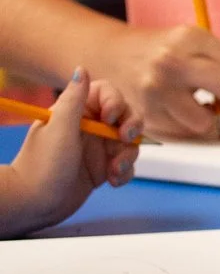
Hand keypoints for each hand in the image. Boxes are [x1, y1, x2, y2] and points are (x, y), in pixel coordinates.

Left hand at [0, 69, 140, 237]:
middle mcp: (91, 127)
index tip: (111, 118)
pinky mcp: (104, 168)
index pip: (107, 93)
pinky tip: (112, 181)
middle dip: (132, 128)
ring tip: (115, 170)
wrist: (34, 205)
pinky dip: (125, 172)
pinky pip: (127, 164)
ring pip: (130, 142)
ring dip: (128, 155)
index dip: (116, 102)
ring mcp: (98, 148)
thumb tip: (82, 68)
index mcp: (76, 112)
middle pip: (127, 116)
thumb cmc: (42, 166)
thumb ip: (74, 100)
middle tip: (124, 139)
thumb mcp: (60, 130)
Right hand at [92, 26, 219, 138]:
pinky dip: (189, 125)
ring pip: (207, 119)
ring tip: (199, 105)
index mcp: (190, 37)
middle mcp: (171, 61)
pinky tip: (179, 110)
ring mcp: (156, 89)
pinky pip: (185, 132)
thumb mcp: (198, 43)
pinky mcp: (146, 112)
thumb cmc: (165, 50)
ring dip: (209, 118)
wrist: (112, 55)